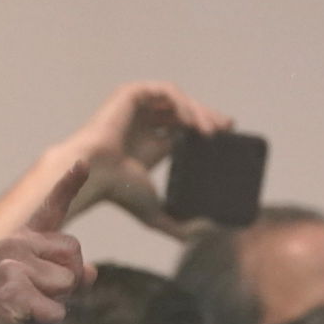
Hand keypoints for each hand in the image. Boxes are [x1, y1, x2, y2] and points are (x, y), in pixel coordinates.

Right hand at [0, 162, 95, 323]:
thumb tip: (93, 272)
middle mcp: (15, 243)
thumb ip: (66, 278)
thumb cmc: (4, 312)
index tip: (83, 162)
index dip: (69, 185)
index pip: (51, 209)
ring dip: (55, 305)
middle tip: (37, 298)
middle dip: (68, 283)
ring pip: (67, 283)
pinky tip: (19, 322)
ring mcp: (12, 264)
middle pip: (75, 255)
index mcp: (22, 240)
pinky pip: (56, 311)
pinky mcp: (13, 289)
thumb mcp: (39, 291)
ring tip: (25, 310)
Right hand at [63, 82, 233, 238]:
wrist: (95, 175)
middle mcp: (144, 123)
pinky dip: (183, 103)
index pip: (184, 128)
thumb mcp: (156, 214)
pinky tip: (192, 122)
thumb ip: (180, 227)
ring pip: (177, 100)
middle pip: (184, 112)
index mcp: (151, 144)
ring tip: (212, 131)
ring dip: (198, 111)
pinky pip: (166, 92)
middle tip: (228, 129)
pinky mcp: (131, 94)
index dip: (206, 128)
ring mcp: (138, 107)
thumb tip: (209, 231)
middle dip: (208, 117)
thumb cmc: (118, 193)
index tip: (228, 134)